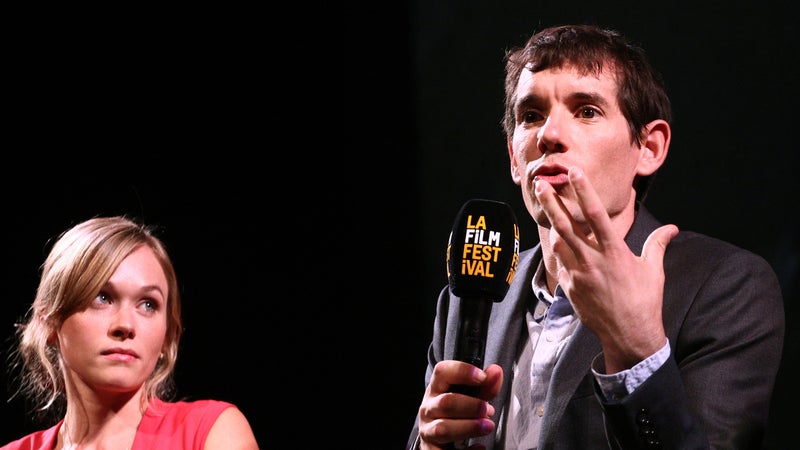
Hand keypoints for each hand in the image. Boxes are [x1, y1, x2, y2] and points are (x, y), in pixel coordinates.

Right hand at [417, 361, 502, 448]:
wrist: (438, 438)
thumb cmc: (456, 412)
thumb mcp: (469, 397)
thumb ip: (485, 386)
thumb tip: (496, 371)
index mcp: (436, 389)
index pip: (442, 372)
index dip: (462, 371)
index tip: (481, 377)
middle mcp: (428, 408)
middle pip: (446, 402)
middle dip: (471, 406)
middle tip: (488, 409)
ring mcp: (428, 430)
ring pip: (443, 428)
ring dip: (469, 427)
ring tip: (488, 426)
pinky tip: (479, 447)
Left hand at [533, 166, 677, 372]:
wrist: (629, 335)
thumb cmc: (644, 301)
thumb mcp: (653, 271)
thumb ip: (657, 245)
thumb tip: (673, 228)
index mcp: (614, 252)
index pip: (596, 215)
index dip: (584, 192)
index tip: (574, 173)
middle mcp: (593, 261)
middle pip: (567, 226)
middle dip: (552, 203)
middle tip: (540, 184)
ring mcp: (578, 275)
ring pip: (559, 243)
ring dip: (552, 224)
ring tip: (545, 206)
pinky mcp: (570, 288)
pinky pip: (560, 264)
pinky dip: (559, 252)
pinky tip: (558, 242)